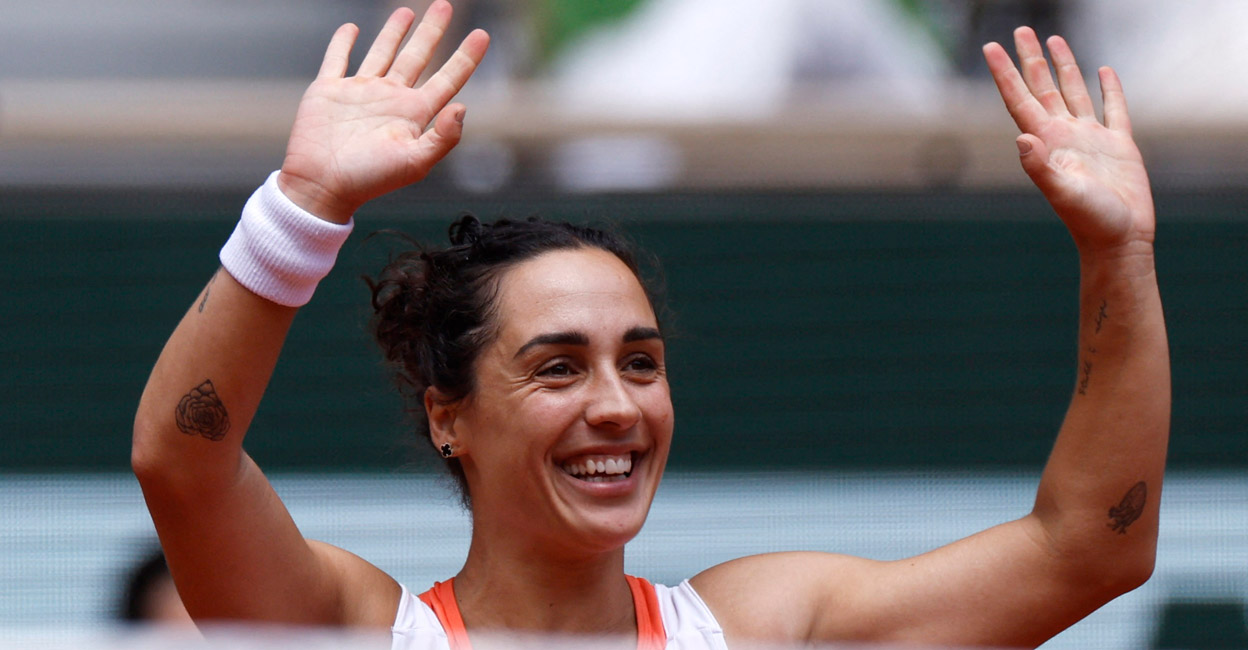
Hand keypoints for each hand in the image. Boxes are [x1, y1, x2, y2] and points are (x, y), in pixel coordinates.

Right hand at [278, 2, 489, 222]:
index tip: (483, 34)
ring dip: (394, 32)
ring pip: (383, 52)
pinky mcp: (329, 90)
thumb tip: (463, 107)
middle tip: (444, 5)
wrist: (321, 186)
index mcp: (414, 114)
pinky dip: (343, 43)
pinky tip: (351, 29)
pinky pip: (338, 59)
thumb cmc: (369, 179)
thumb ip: (442, 138)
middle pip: (418, 57)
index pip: (447, 79)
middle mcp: (391, 99)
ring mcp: (360, 92)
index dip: (466, 57)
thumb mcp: (414, 163)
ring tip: (407, 11)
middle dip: (432, 31)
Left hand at [984, 28, 1152, 255]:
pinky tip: (1104, 71)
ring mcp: (1090, 139)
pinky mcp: (1119, 146)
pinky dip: (1109, 89)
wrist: (1119, 241)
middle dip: (1031, 59)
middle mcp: (1064, 136)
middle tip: (1021, 31)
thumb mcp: (1062, 193)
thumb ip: (1039, 167)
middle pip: (1042, 88)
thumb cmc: (1089, 221)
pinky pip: (1113, 109)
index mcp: (1047, 143)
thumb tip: (1021, 138)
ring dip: (1064, 66)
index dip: (1006, 73)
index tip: (991, 47)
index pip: (1019, 99)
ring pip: (1073, 91)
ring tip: (1054, 40)